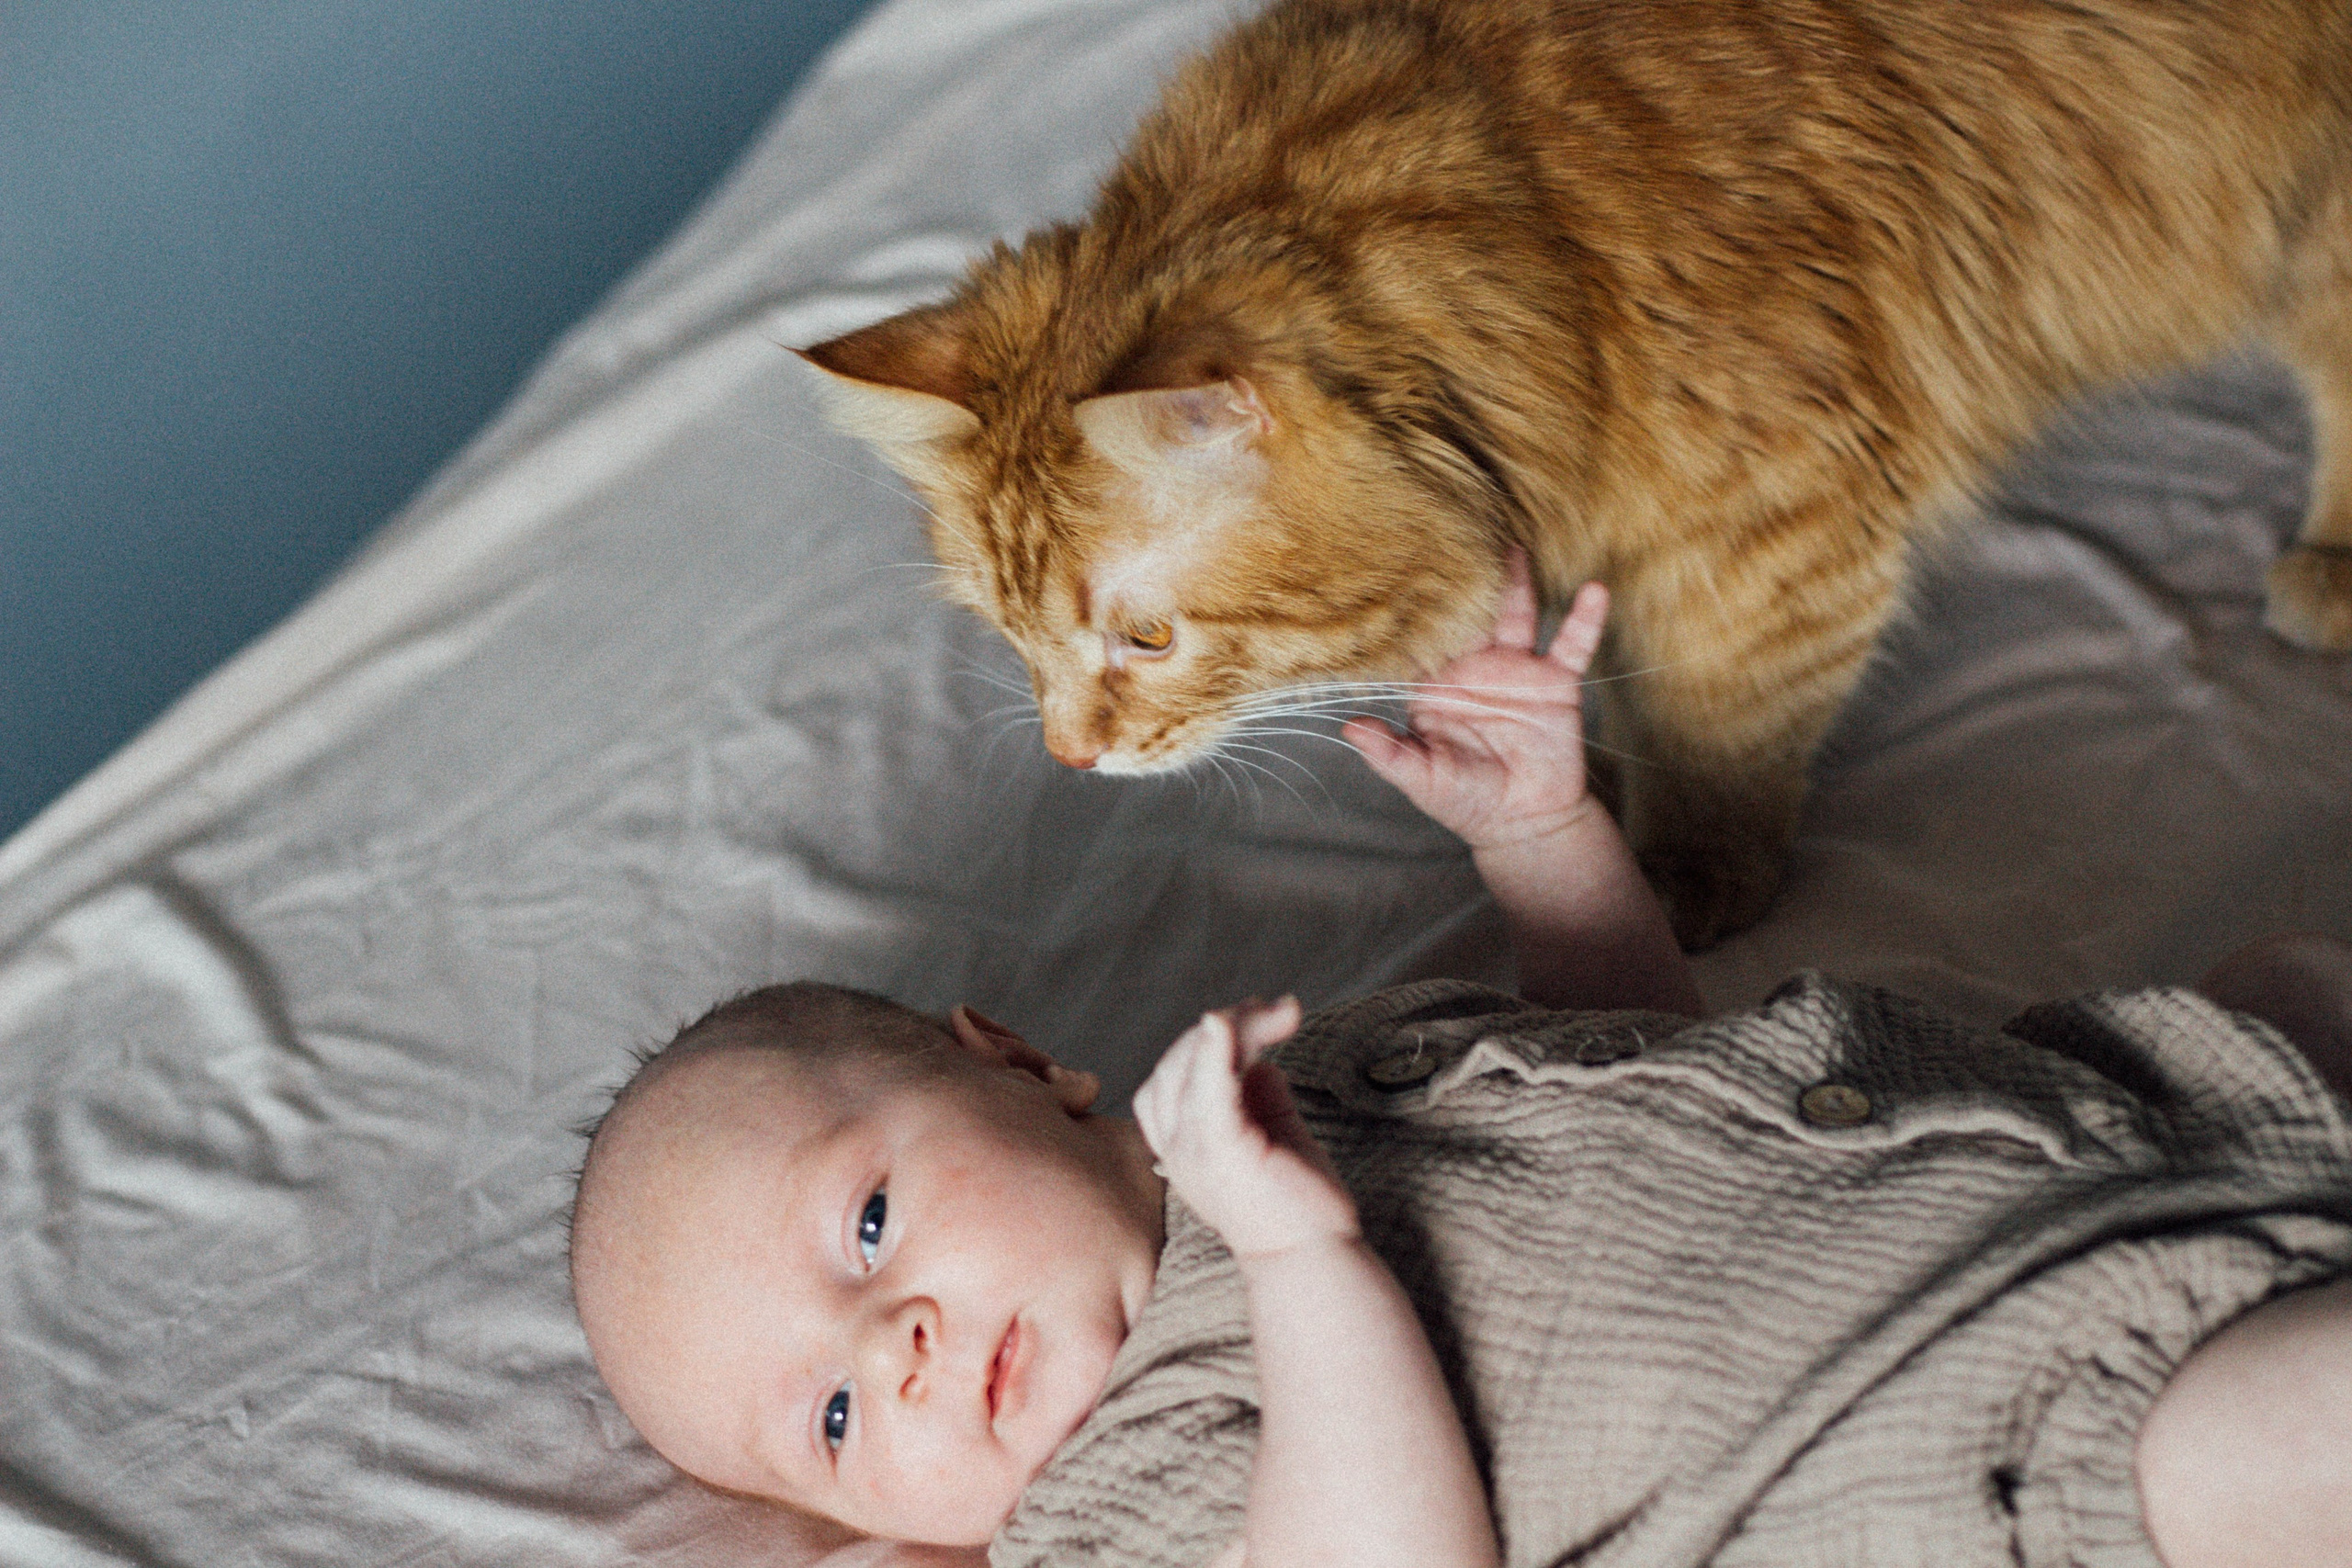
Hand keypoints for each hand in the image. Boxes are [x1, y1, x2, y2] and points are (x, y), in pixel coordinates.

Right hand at [1130, 998, 1356, 1260]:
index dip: (1211, 1038)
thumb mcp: (1273, 1130)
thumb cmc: (1296, 1200)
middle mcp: (1175, 1147)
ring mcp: (1192, 1149)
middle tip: (1279, 1011)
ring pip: (1193, 1062)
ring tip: (1281, 1014)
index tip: (1263, 1017)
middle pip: (1179, 1059)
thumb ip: (1258, 1091)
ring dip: (1238, 1025)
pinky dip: (1216, 1047)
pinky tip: (1230, 1021)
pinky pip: (1206, 1085)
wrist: (1313, 1257)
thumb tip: (1260, 1055)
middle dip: (1230, 1022)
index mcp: (1181, 1143)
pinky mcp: (1221, 1148)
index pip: (1174, 1072)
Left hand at [1344, 550, 1608, 853]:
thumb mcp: (1423, 779)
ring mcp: (1515, 670)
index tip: (1389, 567)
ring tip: (1510, 540)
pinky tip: (1594, 590)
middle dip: (1458, 577)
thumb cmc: (1465, 800)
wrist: (1524, 822)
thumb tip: (1349, 728)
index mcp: (1435, 685)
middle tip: (1446, 527)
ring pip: (1514, 614)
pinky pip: (1572, 645)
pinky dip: (1584, 618)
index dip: (1406, 609)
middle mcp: (1473, 668)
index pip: (1418, 638)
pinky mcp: (1555, 682)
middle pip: (1466, 613)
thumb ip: (1390, 754)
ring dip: (1514, 580)